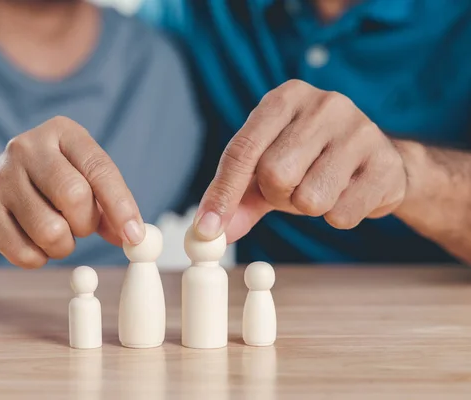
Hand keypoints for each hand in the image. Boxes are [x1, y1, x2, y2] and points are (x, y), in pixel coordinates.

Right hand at [0, 116, 143, 267]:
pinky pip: (25, 254)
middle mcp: (27, 148)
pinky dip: (40, 258)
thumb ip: (109, 206)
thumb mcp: (83, 179)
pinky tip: (34, 241)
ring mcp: (1, 179)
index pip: (99, 169)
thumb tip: (133, 236)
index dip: (121, 206)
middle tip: (81, 227)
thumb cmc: (51, 183)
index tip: (134, 236)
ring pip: (51, 231)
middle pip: (74, 197)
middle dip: (86, 224)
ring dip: (64, 245)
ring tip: (57, 232)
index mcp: (62, 132)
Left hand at [195, 80, 406, 242]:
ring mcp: (360, 130)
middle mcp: (324, 104)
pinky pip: (343, 214)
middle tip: (292, 188)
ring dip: (308, 207)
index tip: (207, 229)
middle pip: (274, 173)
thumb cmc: (313, 161)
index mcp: (285, 98)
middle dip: (277, 194)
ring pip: (310, 198)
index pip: (243, 149)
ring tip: (322, 188)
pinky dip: (338, 216)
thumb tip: (208, 232)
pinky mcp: (386, 163)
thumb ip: (238, 198)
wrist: (379, 161)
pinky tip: (349, 194)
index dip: (222, 193)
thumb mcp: (268, 170)